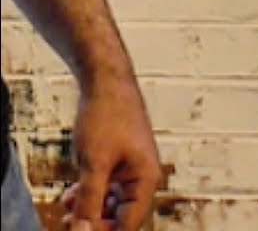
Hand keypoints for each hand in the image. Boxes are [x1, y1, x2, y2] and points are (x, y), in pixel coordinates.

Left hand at [59, 77, 160, 230]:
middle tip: (69, 222)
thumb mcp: (93, 163)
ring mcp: (130, 171)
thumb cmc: (109, 116)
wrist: (107, 84)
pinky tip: (71, 195)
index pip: (130, 223)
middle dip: (96, 222)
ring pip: (111, 204)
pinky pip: (106, 189)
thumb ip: (89, 199)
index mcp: (147, 179)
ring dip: (90, 209)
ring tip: (67, 209)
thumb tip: (83, 229)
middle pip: (122, 216)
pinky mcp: (118, 163)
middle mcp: (143, 178)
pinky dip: (89, 195)